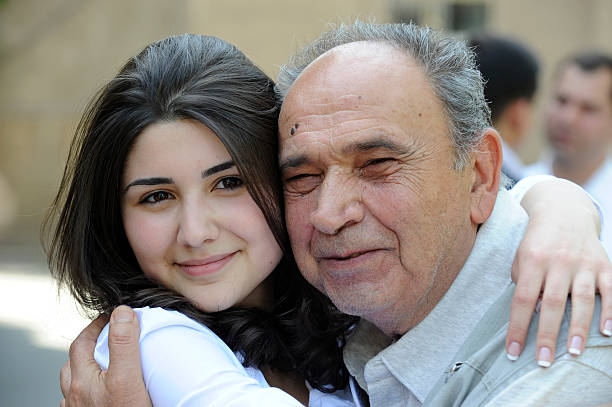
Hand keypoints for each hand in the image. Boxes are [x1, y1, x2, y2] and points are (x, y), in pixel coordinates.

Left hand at [60, 306, 151, 406]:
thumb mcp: (127, 378)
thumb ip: (123, 344)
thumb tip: (121, 313)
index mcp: (82, 381)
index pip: (82, 342)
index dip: (96, 325)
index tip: (113, 317)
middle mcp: (75, 396)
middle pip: (75, 361)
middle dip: (91, 344)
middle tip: (111, 335)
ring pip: (77, 382)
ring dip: (89, 368)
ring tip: (108, 362)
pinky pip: (84, 399)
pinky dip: (93, 389)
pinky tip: (106, 390)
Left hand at [507, 179, 611, 365]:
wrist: (564, 212)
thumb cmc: (537, 242)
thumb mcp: (521, 257)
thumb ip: (524, 282)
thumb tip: (533, 311)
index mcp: (533, 260)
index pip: (523, 299)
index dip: (518, 327)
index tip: (513, 352)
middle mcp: (558, 262)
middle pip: (552, 304)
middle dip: (547, 335)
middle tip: (543, 362)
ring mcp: (583, 263)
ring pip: (582, 300)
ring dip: (578, 328)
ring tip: (573, 353)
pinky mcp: (604, 265)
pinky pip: (609, 290)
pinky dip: (610, 311)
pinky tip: (607, 332)